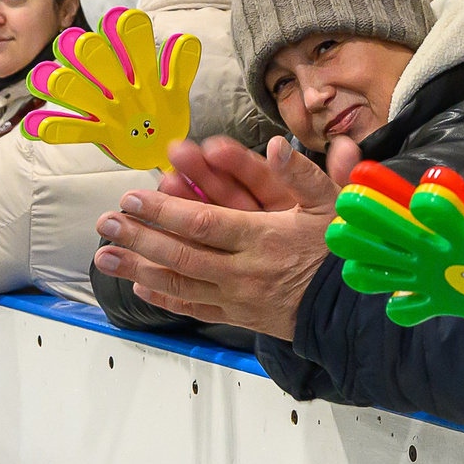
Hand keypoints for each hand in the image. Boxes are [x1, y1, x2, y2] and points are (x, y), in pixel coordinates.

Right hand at [23, 6, 200, 171]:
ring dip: (65, 84)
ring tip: (54, 78)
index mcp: (133, 71)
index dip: (122, 33)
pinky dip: (51, 128)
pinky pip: (71, 131)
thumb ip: (180, 67)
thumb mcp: (174, 90)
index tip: (123, 20)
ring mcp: (106, 110)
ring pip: (79, 92)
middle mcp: (115, 86)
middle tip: (84, 44)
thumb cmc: (162, 114)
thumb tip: (187, 40)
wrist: (159, 151)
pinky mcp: (99, 134)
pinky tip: (35, 126)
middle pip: (97, 62)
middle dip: (90, 52)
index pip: (125, 47)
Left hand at [93, 137, 339, 337]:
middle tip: (105, 224)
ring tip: (104, 257)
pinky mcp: (241, 317)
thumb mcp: (332, 205)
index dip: (163, 211)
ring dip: (138, 269)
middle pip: (181, 254)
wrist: (359, 311)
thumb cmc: (343, 252)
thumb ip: (303, 174)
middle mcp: (245, 271)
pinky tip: (141, 287)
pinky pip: (195, 308)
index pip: (202, 222)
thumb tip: (276, 146)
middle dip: (138, 238)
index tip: (132, 198)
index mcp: (264, 237)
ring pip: (180, 283)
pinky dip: (165, 298)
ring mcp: (239, 298)